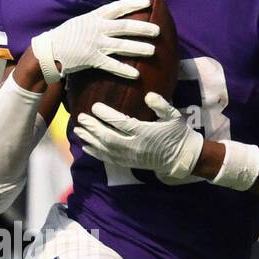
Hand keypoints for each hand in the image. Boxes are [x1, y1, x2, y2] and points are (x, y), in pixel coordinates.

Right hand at [30, 0, 157, 85]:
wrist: (48, 50)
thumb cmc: (65, 36)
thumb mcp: (81, 21)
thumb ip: (97, 19)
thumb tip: (112, 16)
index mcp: (94, 17)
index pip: (117, 7)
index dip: (133, 4)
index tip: (148, 2)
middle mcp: (97, 28)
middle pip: (125, 26)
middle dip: (142, 28)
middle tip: (157, 30)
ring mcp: (95, 44)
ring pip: (121, 45)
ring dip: (138, 48)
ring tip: (152, 51)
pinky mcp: (91, 59)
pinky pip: (111, 65)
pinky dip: (124, 70)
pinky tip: (136, 74)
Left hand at [74, 92, 203, 182]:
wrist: (180, 157)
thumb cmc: (177, 133)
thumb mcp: (173, 116)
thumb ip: (161, 105)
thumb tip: (149, 95)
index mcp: (145, 132)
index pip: (121, 123)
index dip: (106, 115)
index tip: (95, 106)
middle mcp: (135, 146)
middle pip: (108, 137)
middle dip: (93, 127)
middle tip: (81, 118)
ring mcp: (130, 156)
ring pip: (105, 149)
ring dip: (90, 139)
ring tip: (78, 130)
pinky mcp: (128, 163)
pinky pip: (109, 159)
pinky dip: (96, 153)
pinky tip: (86, 147)